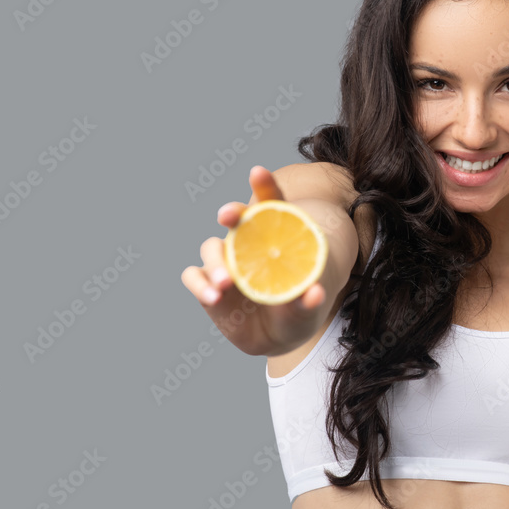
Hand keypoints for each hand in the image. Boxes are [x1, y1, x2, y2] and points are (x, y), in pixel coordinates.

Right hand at [180, 166, 327, 355]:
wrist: (276, 336)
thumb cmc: (296, 311)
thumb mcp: (307, 308)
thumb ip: (309, 300)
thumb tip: (315, 293)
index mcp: (276, 237)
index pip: (271, 205)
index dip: (264, 186)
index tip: (257, 172)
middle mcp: (248, 243)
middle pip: (236, 219)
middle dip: (232, 212)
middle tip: (228, 215)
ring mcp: (226, 262)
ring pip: (211, 248)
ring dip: (216, 261)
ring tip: (226, 283)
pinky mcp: (207, 284)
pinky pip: (194, 276)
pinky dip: (200, 284)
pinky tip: (212, 297)